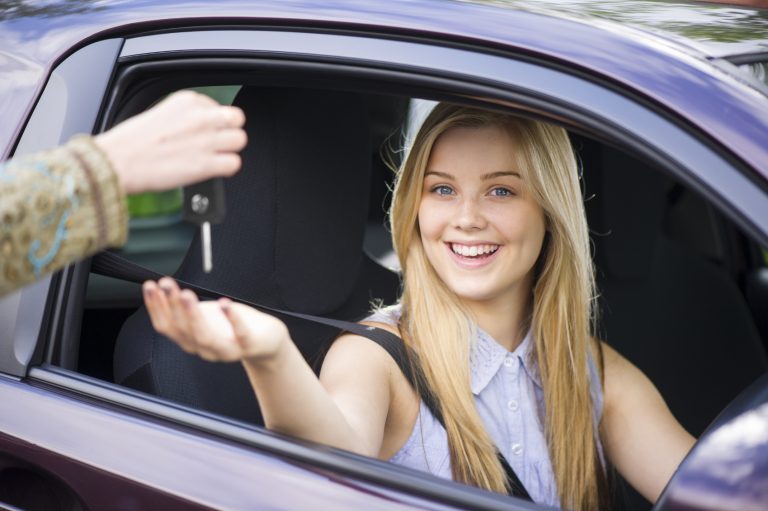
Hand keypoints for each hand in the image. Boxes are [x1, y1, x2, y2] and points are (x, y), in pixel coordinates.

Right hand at [94, 90, 246, 193]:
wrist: (117, 161)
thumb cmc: (131, 142)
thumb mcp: (160, 112)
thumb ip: (185, 116)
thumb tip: (199, 125)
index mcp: (188, 101)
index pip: (219, 106)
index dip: (215, 121)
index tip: (204, 130)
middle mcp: (200, 118)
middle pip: (237, 119)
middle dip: (230, 130)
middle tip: (218, 142)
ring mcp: (205, 140)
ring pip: (240, 140)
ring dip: (230, 149)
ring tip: (215, 156)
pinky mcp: (206, 164)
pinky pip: (234, 163)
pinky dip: (227, 168)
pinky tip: (215, 169)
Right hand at [143, 278, 289, 363]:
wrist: (265, 341)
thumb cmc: (231, 326)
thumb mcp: (204, 316)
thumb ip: (183, 308)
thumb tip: (160, 286)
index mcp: (190, 340)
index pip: (166, 327)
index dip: (155, 307)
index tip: (150, 286)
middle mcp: (205, 348)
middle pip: (183, 330)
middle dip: (171, 306)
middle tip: (166, 285)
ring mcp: (227, 349)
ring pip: (204, 337)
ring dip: (193, 315)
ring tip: (186, 294)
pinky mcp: (248, 344)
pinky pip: (240, 334)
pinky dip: (231, 319)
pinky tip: (224, 303)